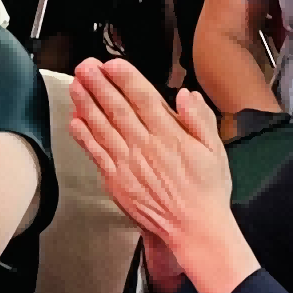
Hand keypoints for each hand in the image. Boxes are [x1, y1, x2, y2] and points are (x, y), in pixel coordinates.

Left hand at [63, 59, 247, 292]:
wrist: (194, 228)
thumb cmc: (206, 191)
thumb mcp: (216, 149)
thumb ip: (200, 119)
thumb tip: (187, 96)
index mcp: (170, 136)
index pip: (144, 98)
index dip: (126, 78)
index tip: (112, 64)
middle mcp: (145, 147)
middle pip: (118, 108)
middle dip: (99, 85)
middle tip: (85, 67)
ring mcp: (128, 164)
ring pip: (103, 127)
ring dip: (87, 105)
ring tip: (76, 86)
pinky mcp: (117, 181)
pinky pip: (96, 154)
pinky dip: (84, 136)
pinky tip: (76, 122)